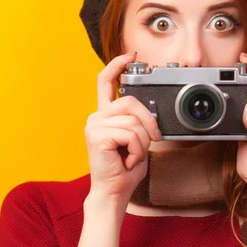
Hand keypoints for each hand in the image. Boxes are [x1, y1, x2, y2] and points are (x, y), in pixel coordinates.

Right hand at [84, 52, 160, 202]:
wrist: (115, 192)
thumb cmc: (125, 169)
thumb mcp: (137, 139)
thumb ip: (138, 121)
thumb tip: (150, 113)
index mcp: (105, 115)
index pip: (106, 81)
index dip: (117, 64)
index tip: (131, 55)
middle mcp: (96, 116)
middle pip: (130, 100)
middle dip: (149, 120)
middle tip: (152, 139)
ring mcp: (94, 125)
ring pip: (134, 121)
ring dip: (142, 142)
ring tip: (133, 156)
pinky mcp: (96, 135)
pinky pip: (130, 134)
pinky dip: (136, 150)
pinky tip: (127, 160)